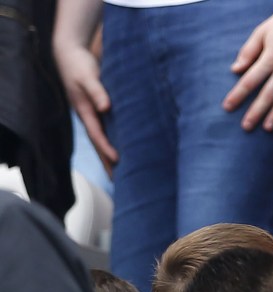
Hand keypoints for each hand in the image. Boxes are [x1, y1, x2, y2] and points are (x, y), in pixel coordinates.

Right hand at [53, 42, 117, 174]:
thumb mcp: (87, 76)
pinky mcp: (100, 110)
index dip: (107, 148)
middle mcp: (89, 116)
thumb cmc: (79, 65)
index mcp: (85, 111)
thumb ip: (97, 91)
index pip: (97, 134)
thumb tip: (106, 107)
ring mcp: (94, 114)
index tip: (118, 160)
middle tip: (119, 181)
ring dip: (112, 156)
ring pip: (104, 139)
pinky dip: (115, 142)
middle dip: (108, 162)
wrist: (71, 55)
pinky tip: (126, 150)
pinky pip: (109, 130)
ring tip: (123, 173)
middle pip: (99, 143)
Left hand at [223, 0, 272, 130]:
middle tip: (246, 126)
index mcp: (271, 56)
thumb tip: (236, 69)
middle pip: (267, 95)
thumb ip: (249, 51)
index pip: (250, 80)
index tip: (228, 107)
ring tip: (267, 127)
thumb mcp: (262, 31)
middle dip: (255, 112)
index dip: (238, 95)